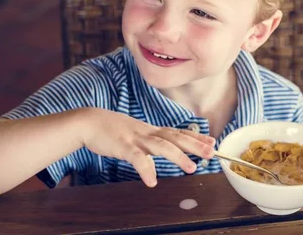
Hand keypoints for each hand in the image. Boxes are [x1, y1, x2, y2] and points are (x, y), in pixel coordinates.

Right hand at [79, 108, 215, 186]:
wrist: (89, 122)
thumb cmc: (113, 130)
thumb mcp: (136, 133)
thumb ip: (151, 139)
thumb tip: (166, 147)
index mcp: (151, 130)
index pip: (177, 132)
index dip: (195, 137)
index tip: (212, 141)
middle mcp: (147, 132)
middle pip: (175, 137)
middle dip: (194, 145)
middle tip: (211, 152)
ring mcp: (135, 138)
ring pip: (160, 145)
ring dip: (177, 156)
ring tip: (190, 168)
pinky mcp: (122, 145)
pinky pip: (136, 158)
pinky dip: (145, 168)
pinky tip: (152, 180)